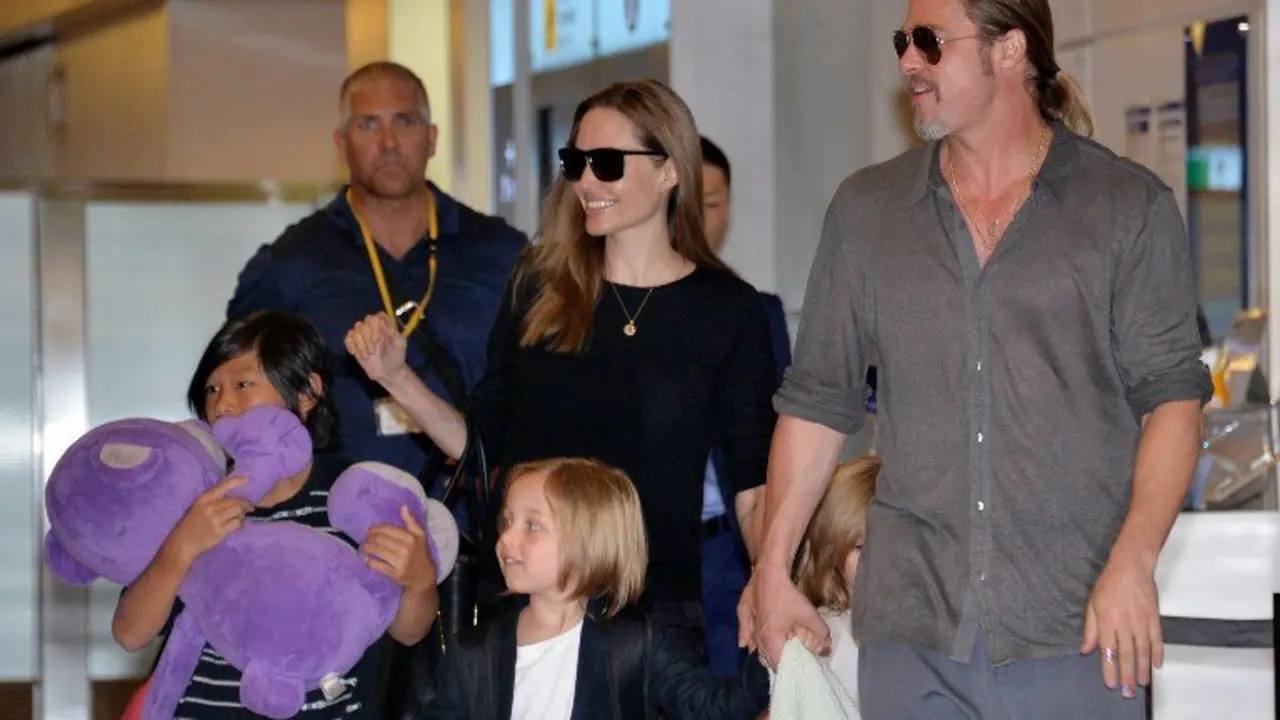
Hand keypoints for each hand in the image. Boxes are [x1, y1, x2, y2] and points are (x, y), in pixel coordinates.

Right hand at [163, 477, 252, 564]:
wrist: (182, 543)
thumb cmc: (191, 524)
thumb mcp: (198, 507)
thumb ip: (214, 501)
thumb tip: (234, 498)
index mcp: (204, 498)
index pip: (223, 486)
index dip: (236, 481)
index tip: (246, 479)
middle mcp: (210, 506)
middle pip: (236, 500)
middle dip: (246, 504)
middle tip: (249, 508)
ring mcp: (215, 519)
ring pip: (238, 511)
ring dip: (242, 515)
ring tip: (238, 518)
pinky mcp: (220, 531)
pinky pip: (237, 524)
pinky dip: (239, 525)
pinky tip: (235, 527)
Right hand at [345, 313, 407, 383]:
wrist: (387, 372)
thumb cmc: (396, 357)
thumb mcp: (400, 345)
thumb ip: (395, 334)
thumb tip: (388, 327)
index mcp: (385, 325)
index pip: (378, 316)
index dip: (375, 326)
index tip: (377, 339)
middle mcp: (373, 327)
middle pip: (364, 323)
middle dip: (367, 338)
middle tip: (373, 351)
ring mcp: (363, 335)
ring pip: (355, 331)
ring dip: (360, 345)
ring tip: (367, 356)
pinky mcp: (355, 343)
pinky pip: (348, 338)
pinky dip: (351, 346)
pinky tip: (355, 354)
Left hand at [362, 506, 437, 591]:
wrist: (423, 576)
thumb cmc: (420, 553)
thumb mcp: (420, 535)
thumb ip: (411, 521)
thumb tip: (403, 507)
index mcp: (410, 538)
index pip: (387, 529)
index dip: (376, 528)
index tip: (370, 530)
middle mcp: (404, 549)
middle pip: (379, 539)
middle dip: (369, 538)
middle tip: (365, 538)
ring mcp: (399, 562)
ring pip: (376, 551)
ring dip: (366, 548)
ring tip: (363, 547)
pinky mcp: (394, 573)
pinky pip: (377, 565)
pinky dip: (370, 561)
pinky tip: (367, 559)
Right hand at [746, 563, 828, 668]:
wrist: (769, 571)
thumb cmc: (787, 595)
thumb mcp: (809, 615)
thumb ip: (820, 633)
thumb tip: (826, 647)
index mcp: (770, 641)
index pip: (778, 665)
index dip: (789, 668)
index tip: (800, 666)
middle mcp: (756, 638)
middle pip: (765, 659)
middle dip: (777, 660)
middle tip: (791, 657)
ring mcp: (747, 626)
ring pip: (755, 647)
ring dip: (765, 650)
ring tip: (778, 649)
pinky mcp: (743, 615)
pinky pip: (746, 635)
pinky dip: (751, 640)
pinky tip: (753, 641)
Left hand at [1080, 550, 1161, 698]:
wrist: (1131, 566)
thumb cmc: (1109, 583)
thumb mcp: (1092, 604)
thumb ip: (1091, 629)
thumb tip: (1086, 649)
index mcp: (1107, 620)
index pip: (1108, 650)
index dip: (1109, 668)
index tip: (1111, 683)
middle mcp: (1124, 623)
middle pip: (1127, 654)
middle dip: (1127, 675)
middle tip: (1127, 691)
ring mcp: (1141, 621)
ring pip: (1143, 650)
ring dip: (1142, 669)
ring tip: (1141, 683)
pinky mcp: (1154, 617)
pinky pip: (1157, 639)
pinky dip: (1157, 653)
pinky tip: (1156, 665)